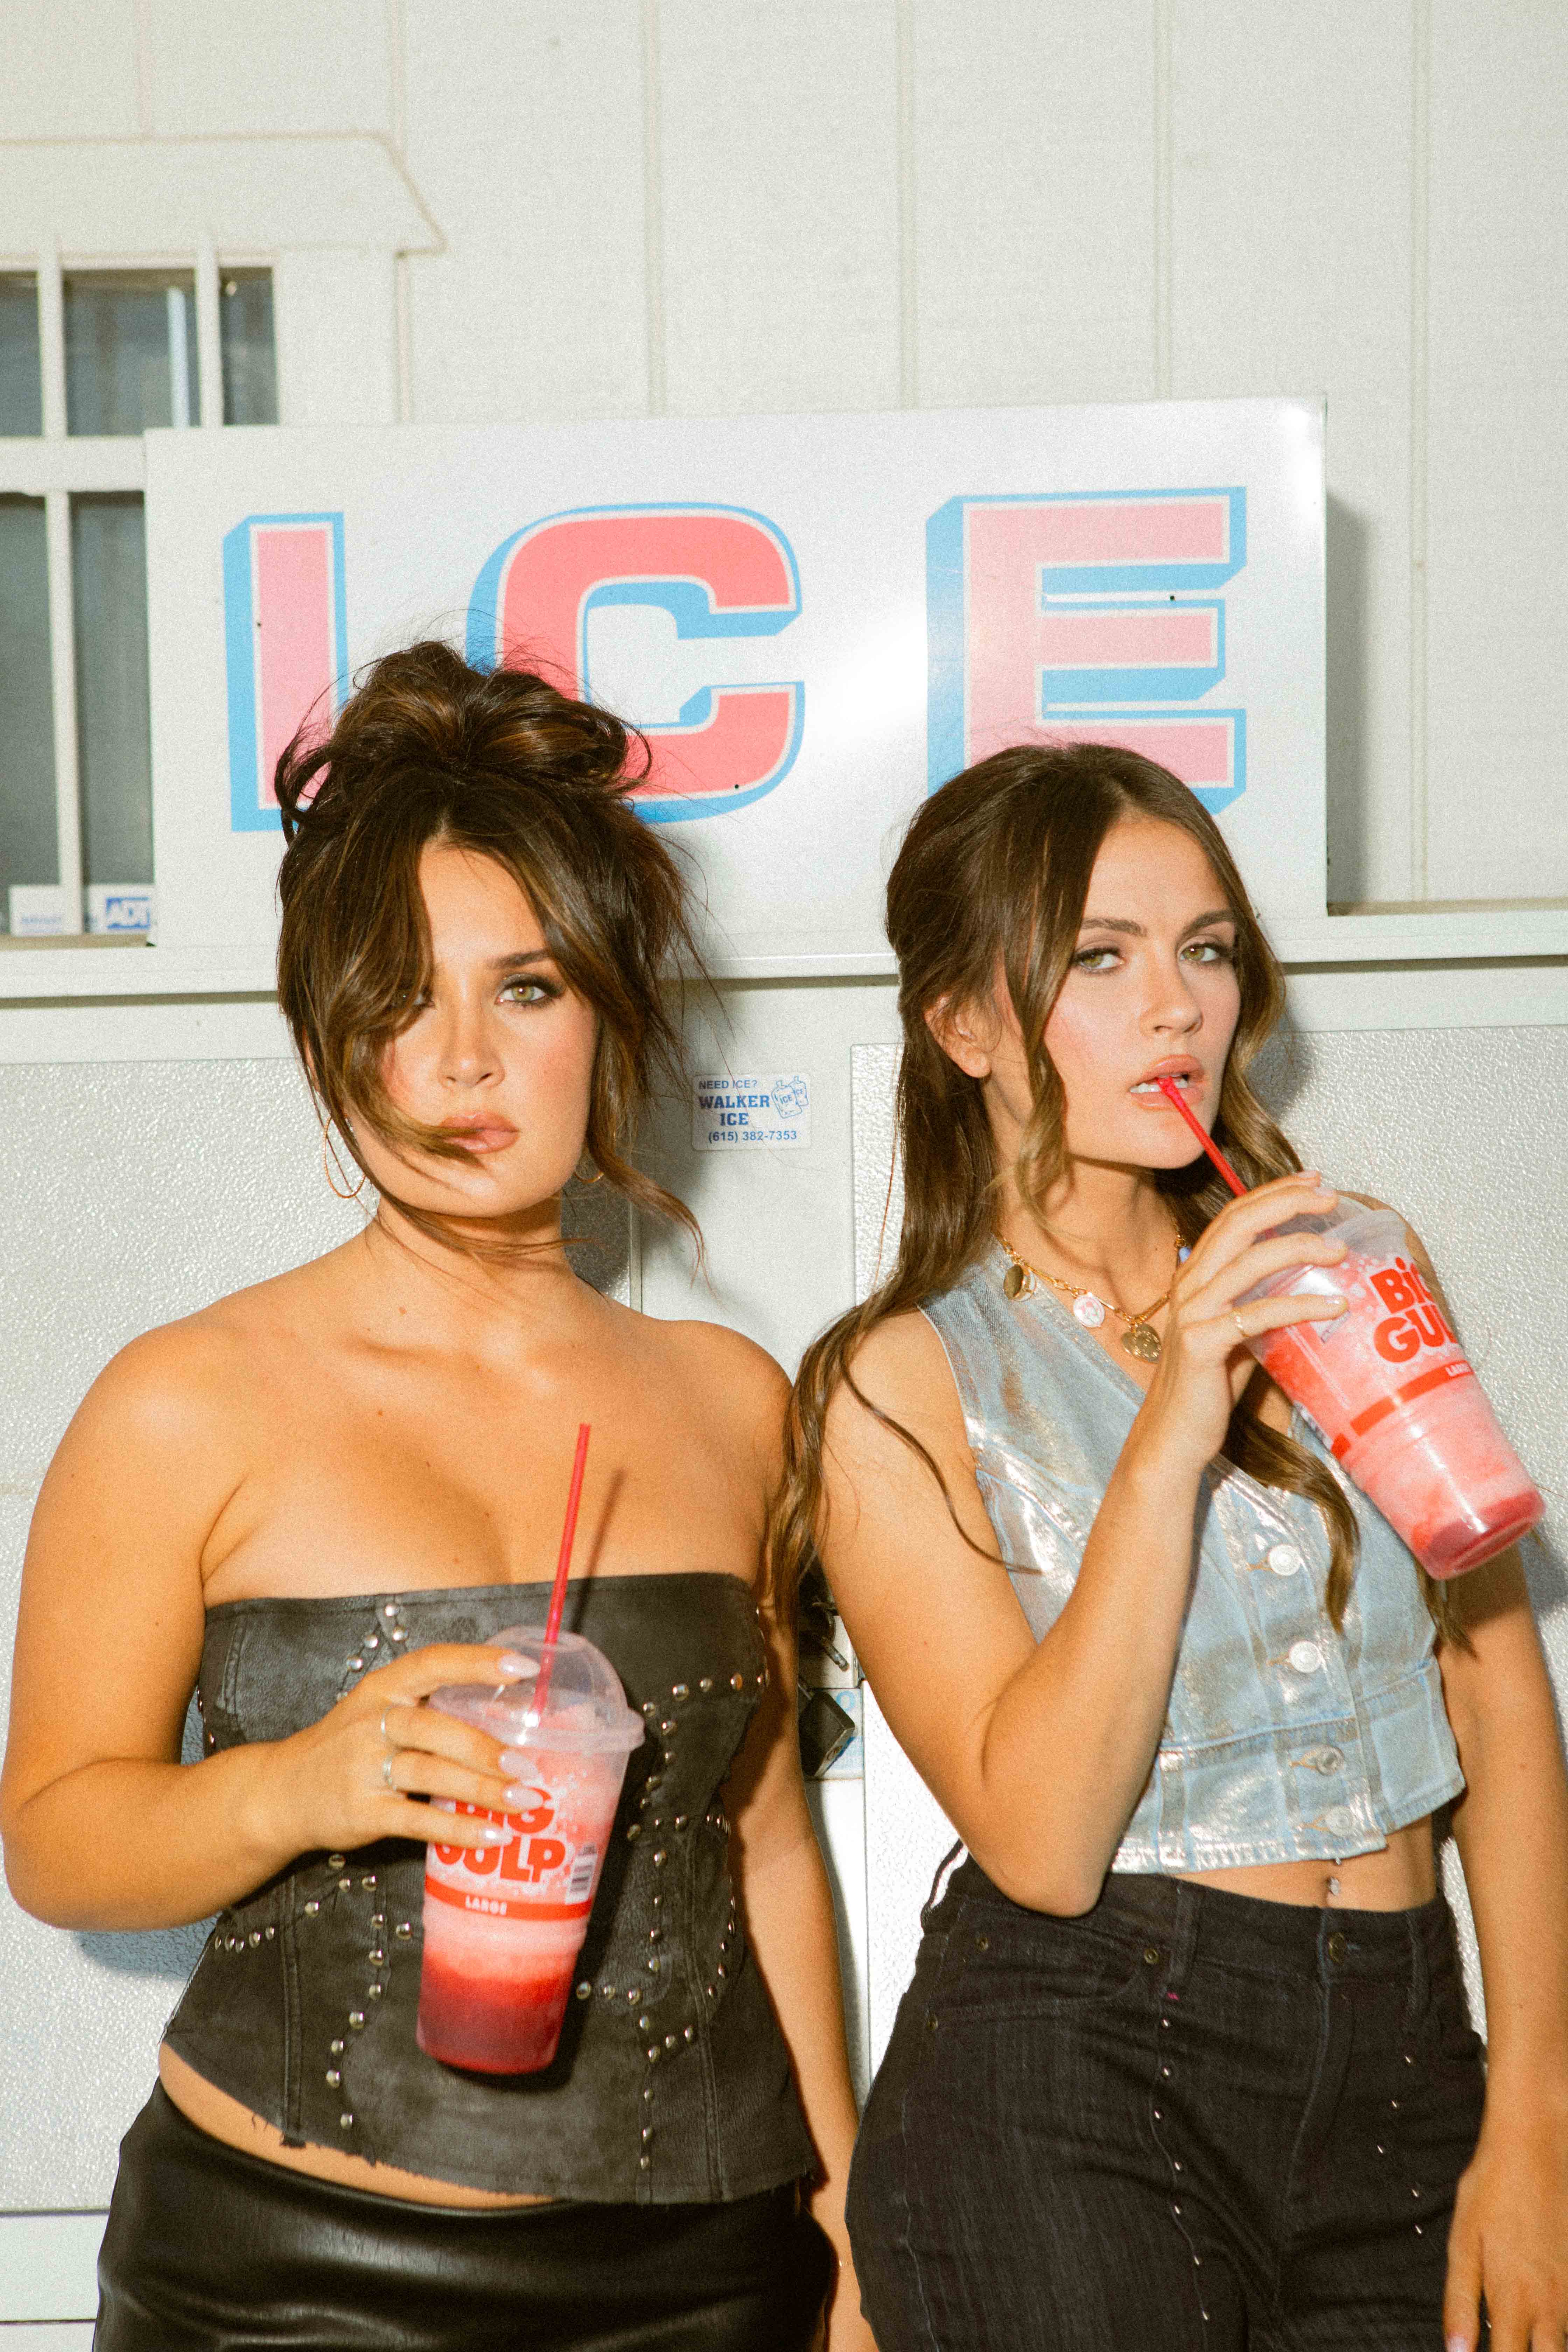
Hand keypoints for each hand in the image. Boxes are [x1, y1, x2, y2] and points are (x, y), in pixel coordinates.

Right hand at [256, 1643, 530, 1858]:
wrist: (281, 1792)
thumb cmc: (347, 1746)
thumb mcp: (379, 1710)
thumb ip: (431, 1708)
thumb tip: (508, 1716)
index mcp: (383, 1688)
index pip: (433, 1663)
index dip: (478, 1662)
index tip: (526, 1668)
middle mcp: (372, 1721)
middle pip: (434, 1727)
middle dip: (484, 1747)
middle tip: (528, 1766)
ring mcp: (363, 1767)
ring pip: (429, 1774)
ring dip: (480, 1790)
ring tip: (524, 1803)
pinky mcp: (362, 1811)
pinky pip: (417, 1820)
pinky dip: (457, 1829)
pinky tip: (492, 1835)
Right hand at [1133, 1173, 1349, 1471]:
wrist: (1174, 1435)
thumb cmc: (1209, 1385)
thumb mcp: (1234, 1329)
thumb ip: (1256, 1299)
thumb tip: (1307, 1279)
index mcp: (1195, 1275)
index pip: (1234, 1217)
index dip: (1274, 1192)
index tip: (1314, 1181)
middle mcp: (1189, 1285)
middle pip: (1239, 1225)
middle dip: (1287, 1202)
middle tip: (1330, 1197)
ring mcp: (1192, 1313)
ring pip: (1249, 1263)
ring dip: (1299, 1248)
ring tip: (1341, 1249)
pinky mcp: (1202, 1344)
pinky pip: (1257, 1315)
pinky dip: (1299, 1305)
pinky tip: (1334, 1304)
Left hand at [1444, 2099, 1567, 2350]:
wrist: (1536, 2144)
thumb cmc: (1492, 2189)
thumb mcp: (1463, 2240)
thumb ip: (1461, 2301)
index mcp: (1512, 2299)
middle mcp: (1549, 2303)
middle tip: (1511, 2344)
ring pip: (1564, 2340)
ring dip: (1548, 2344)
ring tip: (1527, 2333)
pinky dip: (1562, 2322)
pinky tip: (1550, 2314)